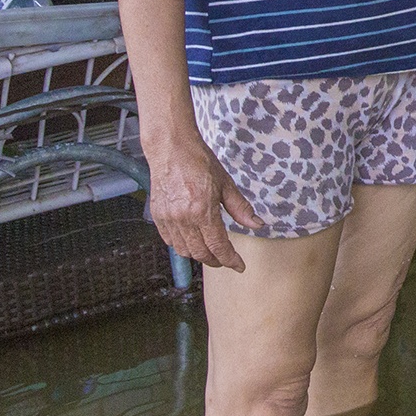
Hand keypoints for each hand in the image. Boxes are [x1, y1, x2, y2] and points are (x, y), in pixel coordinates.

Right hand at [146, 134, 259, 271]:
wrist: (171, 149)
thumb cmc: (199, 162)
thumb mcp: (226, 184)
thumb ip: (241, 208)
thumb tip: (257, 224)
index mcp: (202, 210)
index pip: (218, 246)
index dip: (230, 260)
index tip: (239, 266)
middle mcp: (183, 218)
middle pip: (200, 253)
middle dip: (216, 261)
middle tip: (226, 260)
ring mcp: (168, 219)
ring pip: (184, 250)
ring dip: (199, 255)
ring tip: (211, 252)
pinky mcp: (158, 216)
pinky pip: (170, 241)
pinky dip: (182, 246)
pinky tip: (192, 241)